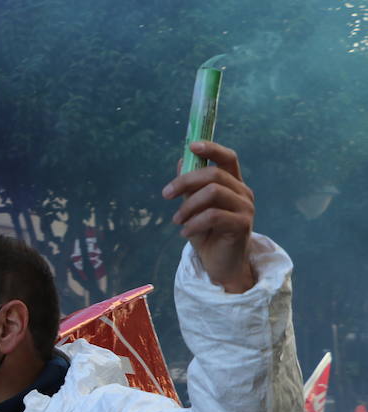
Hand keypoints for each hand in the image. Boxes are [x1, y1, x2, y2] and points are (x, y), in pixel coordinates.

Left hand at [162, 141, 255, 292]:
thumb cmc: (206, 234)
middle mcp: (242, 192)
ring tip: (177, 221)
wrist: (219, 264)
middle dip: (185, 181)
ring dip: (188, 206)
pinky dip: (193, 223)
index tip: (191, 146)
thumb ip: (189, 187)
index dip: (211, 148)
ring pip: (213, 192)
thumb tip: (180, 160)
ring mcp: (246, 208)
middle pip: (213, 174)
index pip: (228, 158)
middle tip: (166, 195)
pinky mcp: (243, 224)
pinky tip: (185, 232)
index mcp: (232, 184)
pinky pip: (214, 215)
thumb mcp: (193, 208)